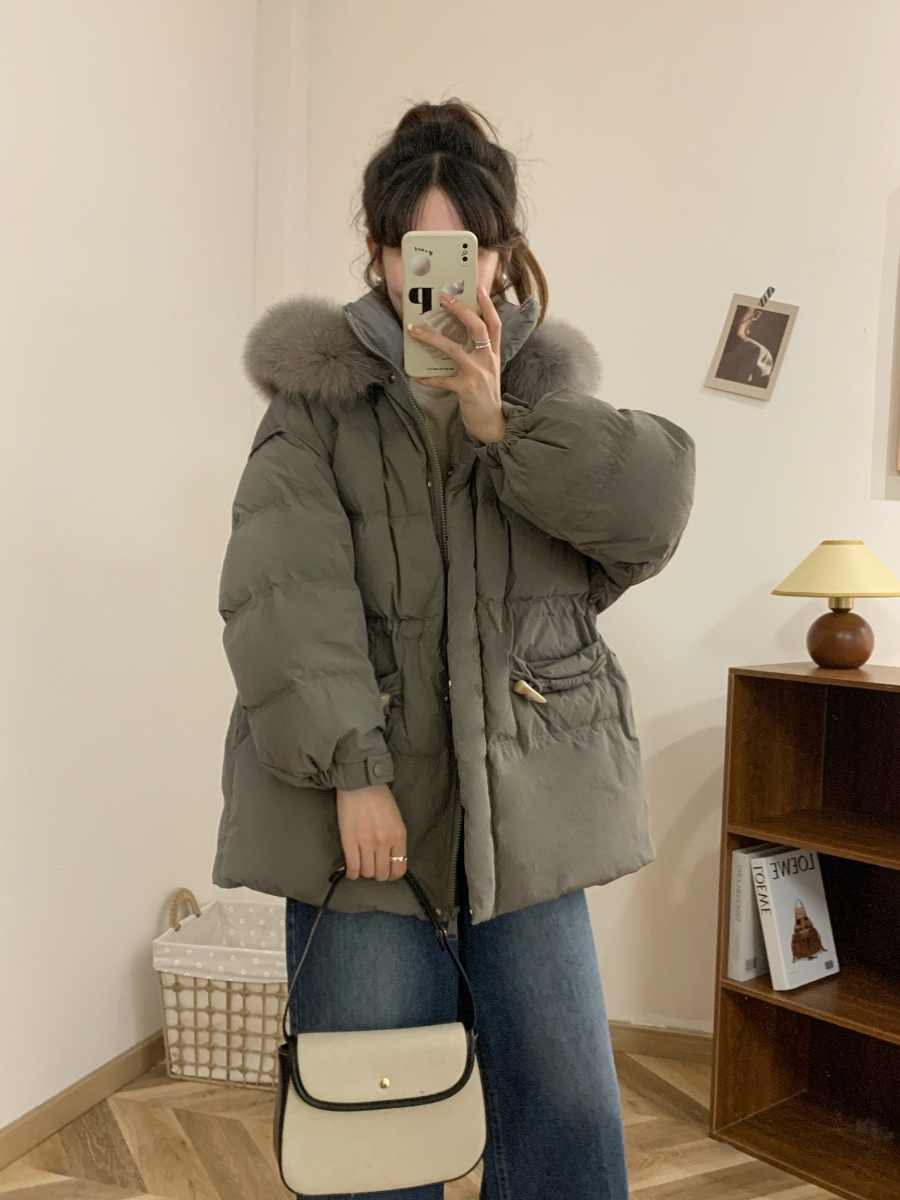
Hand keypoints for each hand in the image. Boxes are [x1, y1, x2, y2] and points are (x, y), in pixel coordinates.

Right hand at [335, 784, 407, 880]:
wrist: (360, 783)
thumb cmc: (379, 797)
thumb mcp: (396, 819)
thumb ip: (395, 838)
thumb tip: (389, 857)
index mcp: (398, 836)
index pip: (399, 868)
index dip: (392, 874)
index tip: (387, 871)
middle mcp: (384, 842)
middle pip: (382, 874)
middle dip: (378, 874)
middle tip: (373, 868)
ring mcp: (366, 843)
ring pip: (367, 873)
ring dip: (365, 873)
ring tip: (362, 866)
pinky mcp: (349, 841)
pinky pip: (353, 867)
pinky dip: (352, 873)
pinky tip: (352, 871)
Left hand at [408, 283, 506, 443]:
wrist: (492, 424)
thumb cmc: (485, 395)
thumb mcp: (487, 371)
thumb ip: (477, 355)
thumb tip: (453, 338)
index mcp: (494, 354)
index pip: (494, 323)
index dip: (487, 305)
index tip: (478, 287)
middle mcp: (488, 360)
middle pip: (477, 328)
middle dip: (460, 310)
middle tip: (443, 296)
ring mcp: (478, 374)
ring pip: (454, 349)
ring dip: (432, 337)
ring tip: (415, 329)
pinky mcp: (466, 388)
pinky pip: (442, 380)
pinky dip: (428, 378)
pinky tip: (416, 375)